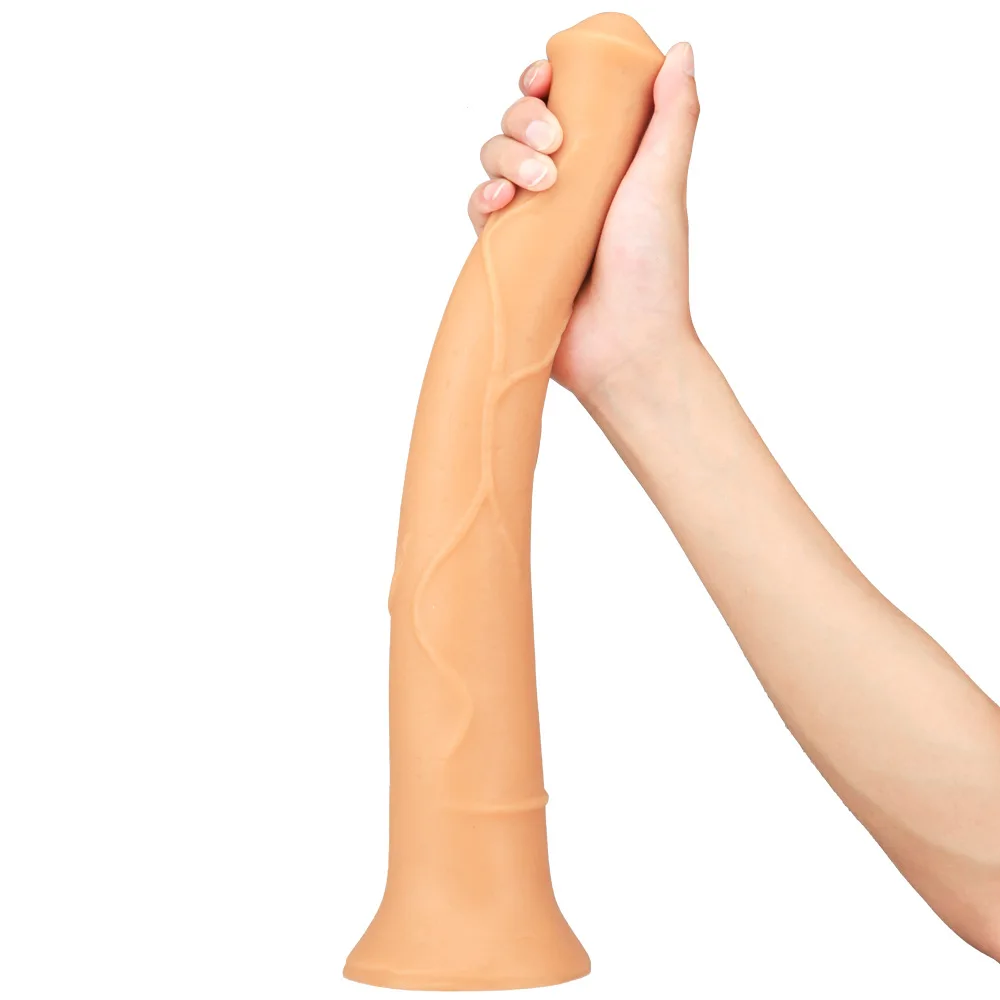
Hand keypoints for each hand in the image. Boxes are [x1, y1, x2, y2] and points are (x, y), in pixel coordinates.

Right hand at [469, 42, 699, 401]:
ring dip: (504, 157)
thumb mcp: (663, 183)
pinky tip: (498, 205)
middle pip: (520, 126)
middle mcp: (567, 186)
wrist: (624, 348)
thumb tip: (680, 52)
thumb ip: (672, 116)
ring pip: (494, 162)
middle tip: (553, 144)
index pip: (565, 104)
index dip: (546, 83)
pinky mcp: (511, 254)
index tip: (545, 78)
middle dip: (524, 121)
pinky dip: (481, 198)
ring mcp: (537, 220)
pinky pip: (479, 212)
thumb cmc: (651, 273)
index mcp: (604, 162)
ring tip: (538, 184)